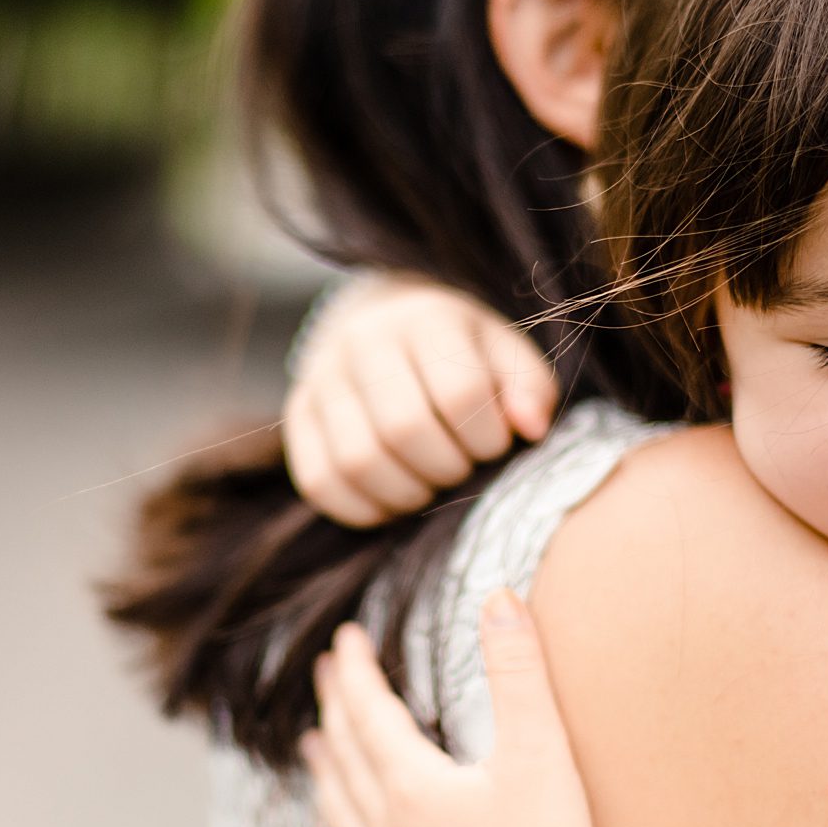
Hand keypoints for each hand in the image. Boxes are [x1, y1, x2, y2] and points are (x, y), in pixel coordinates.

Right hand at [286, 275, 558, 527]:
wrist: (385, 327)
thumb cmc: (460, 353)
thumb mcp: (505, 355)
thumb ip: (529, 389)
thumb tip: (530, 428)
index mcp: (424, 318)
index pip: (460, 393)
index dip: (487, 438)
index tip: (496, 445)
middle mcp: (362, 340)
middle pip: (404, 429)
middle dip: (446, 468)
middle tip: (462, 469)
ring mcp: (320, 379)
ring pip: (358, 461)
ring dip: (406, 493)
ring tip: (429, 485)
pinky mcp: (297, 417)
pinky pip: (319, 482)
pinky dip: (362, 508)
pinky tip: (393, 500)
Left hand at [299, 591, 609, 826]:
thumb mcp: (540, 748)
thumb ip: (518, 668)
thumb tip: (499, 595)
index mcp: (411, 786)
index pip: (368, 713)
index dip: (353, 672)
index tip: (343, 638)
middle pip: (346, 760)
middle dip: (335, 711)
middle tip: (325, 677)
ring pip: (338, 818)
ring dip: (325, 776)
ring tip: (313, 748)